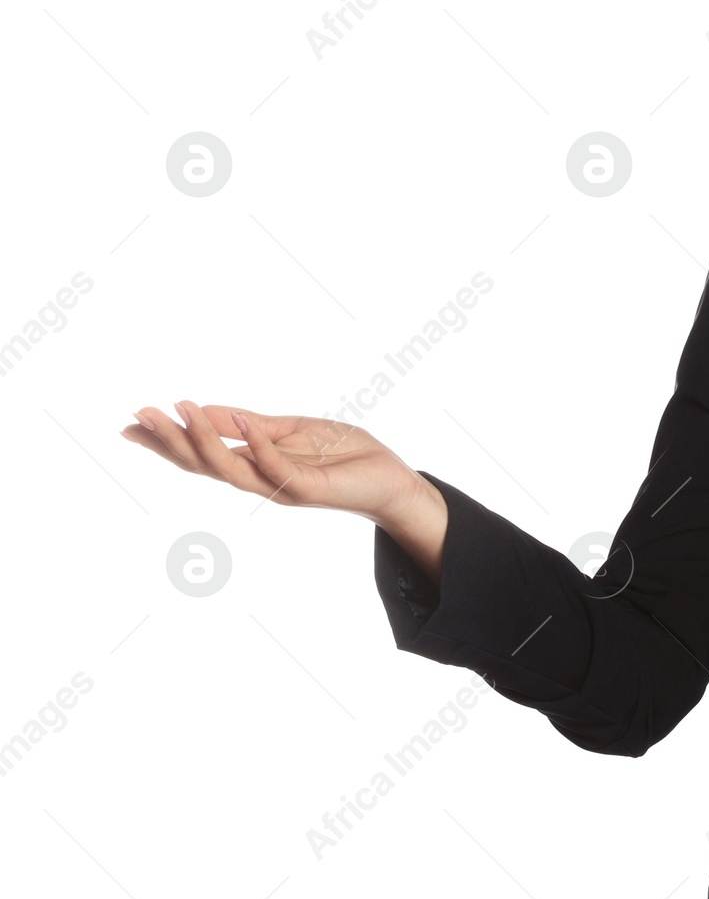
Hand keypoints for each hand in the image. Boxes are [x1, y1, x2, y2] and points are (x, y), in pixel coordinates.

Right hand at [120, 401, 438, 536]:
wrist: (390, 479)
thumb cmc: (342, 455)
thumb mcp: (290, 430)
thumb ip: (249, 424)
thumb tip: (204, 411)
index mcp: (253, 465)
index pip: (200, 455)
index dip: (165, 442)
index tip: (129, 425)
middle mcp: (260, 480)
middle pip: (203, 465)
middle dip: (170, 441)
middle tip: (140, 415)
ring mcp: (281, 488)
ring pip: (230, 470)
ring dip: (204, 439)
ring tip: (182, 408)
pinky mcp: (307, 490)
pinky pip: (275, 467)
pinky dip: (256, 444)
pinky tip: (240, 421)